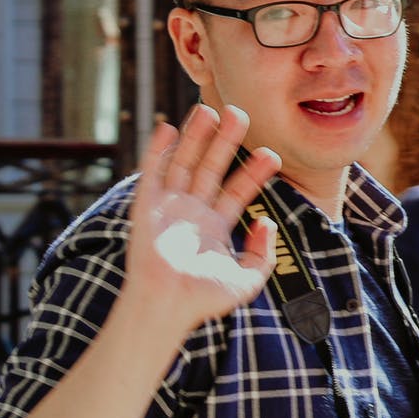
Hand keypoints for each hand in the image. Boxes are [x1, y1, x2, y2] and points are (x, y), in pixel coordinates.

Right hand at [111, 105, 281, 337]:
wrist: (166, 308)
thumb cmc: (202, 301)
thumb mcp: (247, 280)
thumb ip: (263, 253)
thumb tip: (267, 222)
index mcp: (214, 227)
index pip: (237, 191)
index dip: (254, 172)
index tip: (273, 155)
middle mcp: (191, 213)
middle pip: (210, 168)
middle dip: (225, 142)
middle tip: (241, 114)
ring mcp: (168, 208)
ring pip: (184, 164)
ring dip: (195, 137)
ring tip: (209, 109)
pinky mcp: (146, 208)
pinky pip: (152, 174)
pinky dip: (157, 151)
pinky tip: (168, 128)